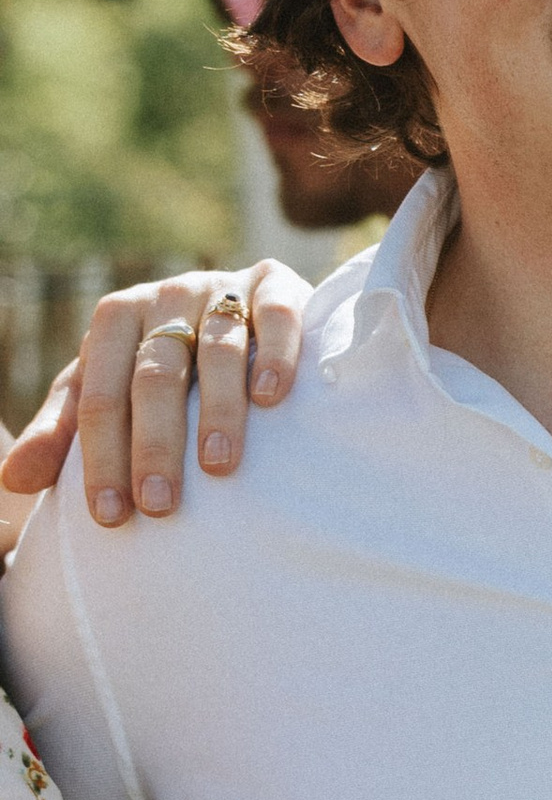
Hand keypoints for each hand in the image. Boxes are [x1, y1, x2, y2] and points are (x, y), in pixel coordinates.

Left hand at [0, 264, 312, 531]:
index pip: (98, 394)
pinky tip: (271, 398)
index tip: (110, 514)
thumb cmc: (166, 364)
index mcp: (114, 320)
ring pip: (216, 348)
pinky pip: (277, 316)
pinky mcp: (276, 285)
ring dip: (218, 410)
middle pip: (153, 374)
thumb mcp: (108, 389)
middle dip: (154, 444)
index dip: (101, 456)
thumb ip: (62, 432)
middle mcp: (164, 298)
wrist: (240, 306)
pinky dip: (274, 355)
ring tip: (219, 466)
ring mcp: (221, 289)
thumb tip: (11, 479)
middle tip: (159, 504)